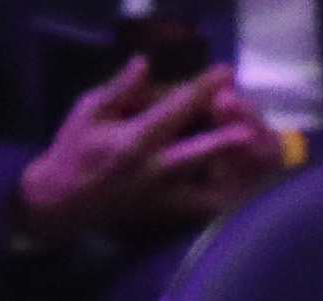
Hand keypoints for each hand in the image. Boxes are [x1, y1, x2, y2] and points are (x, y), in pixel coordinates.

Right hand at [16, 60, 277, 242]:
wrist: (65, 200)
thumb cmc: (75, 148)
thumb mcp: (89, 110)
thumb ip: (120, 89)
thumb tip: (144, 63)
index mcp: (134, 139)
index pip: (176, 109)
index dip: (203, 89)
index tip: (226, 72)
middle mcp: (154, 169)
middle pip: (200, 151)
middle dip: (226, 134)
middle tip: (250, 123)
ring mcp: (166, 196)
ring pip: (212, 185)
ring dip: (237, 166)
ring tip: (257, 146)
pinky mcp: (172, 214)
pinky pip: (210, 204)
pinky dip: (230, 189)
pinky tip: (245, 175)